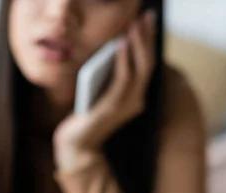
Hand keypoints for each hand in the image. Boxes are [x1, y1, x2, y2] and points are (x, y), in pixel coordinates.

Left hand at [54, 10, 156, 169]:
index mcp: (136, 96)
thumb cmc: (86, 115)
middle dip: (147, 38)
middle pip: (148, 64)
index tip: (148, 20)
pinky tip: (120, 44)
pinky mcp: (111, 108)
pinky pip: (121, 80)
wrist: (76, 143)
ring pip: (138, 70)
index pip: (148, 64)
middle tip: (146, 16)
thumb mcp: (101, 90)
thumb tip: (116, 44)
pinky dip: (123, 60)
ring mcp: (126, 105)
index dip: (149, 41)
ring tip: (134, 25)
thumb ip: (110, 74)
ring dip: (137, 45)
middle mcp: (136, 100)